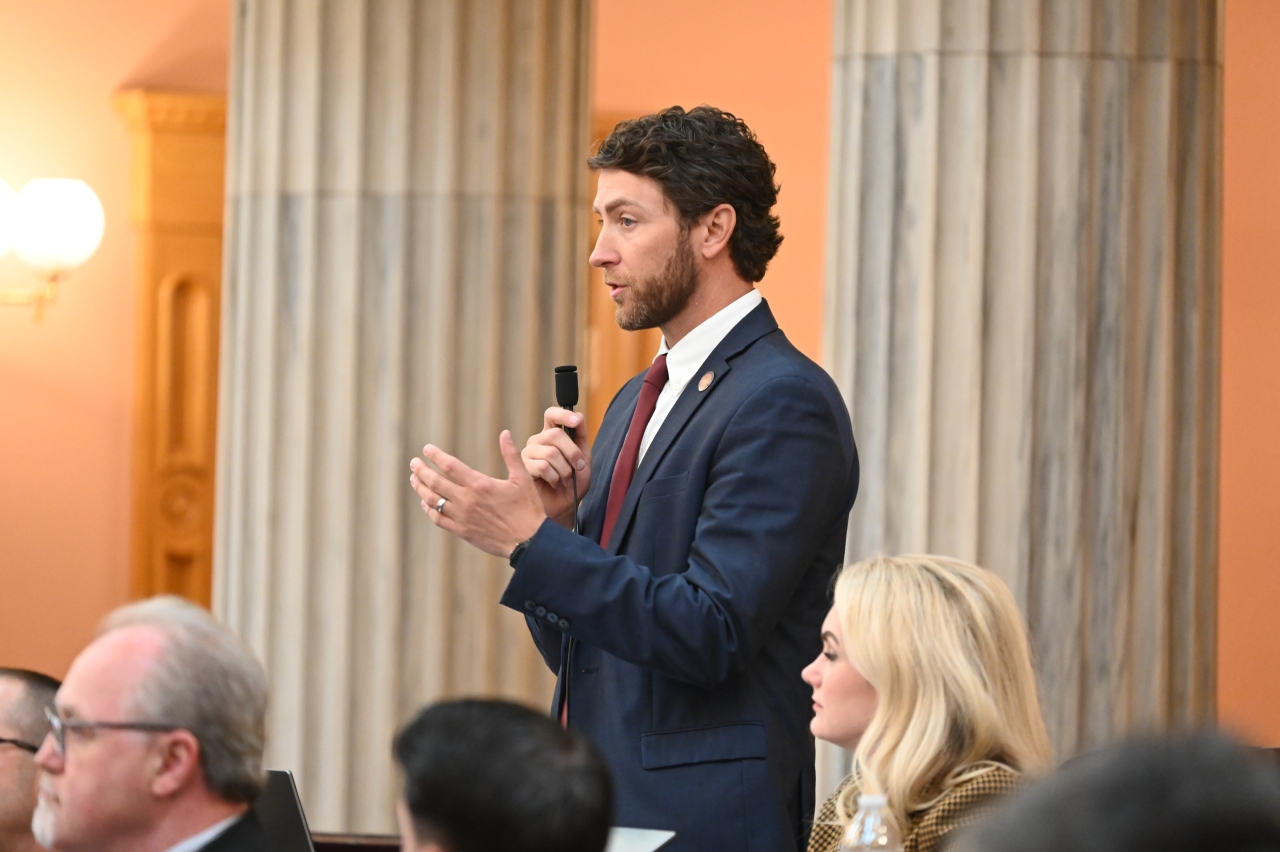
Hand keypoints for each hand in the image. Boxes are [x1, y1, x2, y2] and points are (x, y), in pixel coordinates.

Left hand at [409, 430, 546, 557]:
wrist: (528, 542)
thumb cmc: (528, 509)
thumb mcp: (523, 478)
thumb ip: (511, 454)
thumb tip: (505, 433)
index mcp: (480, 485)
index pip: (450, 466)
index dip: (436, 456)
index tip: (426, 449)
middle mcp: (467, 500)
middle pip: (435, 482)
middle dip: (421, 471)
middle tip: (414, 463)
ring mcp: (462, 517)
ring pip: (433, 500)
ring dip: (421, 488)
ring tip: (414, 479)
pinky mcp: (462, 531)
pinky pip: (438, 519)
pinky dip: (429, 509)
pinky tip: (425, 503)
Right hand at [521, 407, 591, 527]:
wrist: (565, 506)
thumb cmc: (574, 483)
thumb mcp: (584, 460)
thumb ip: (580, 439)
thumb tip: (578, 417)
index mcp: (553, 435)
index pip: (552, 415)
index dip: (564, 414)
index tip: (577, 422)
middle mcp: (538, 440)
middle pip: (555, 434)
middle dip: (572, 453)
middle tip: (578, 467)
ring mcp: (529, 452)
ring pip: (551, 452)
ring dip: (564, 470)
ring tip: (565, 479)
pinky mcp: (522, 467)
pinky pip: (542, 466)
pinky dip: (554, 477)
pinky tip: (554, 483)